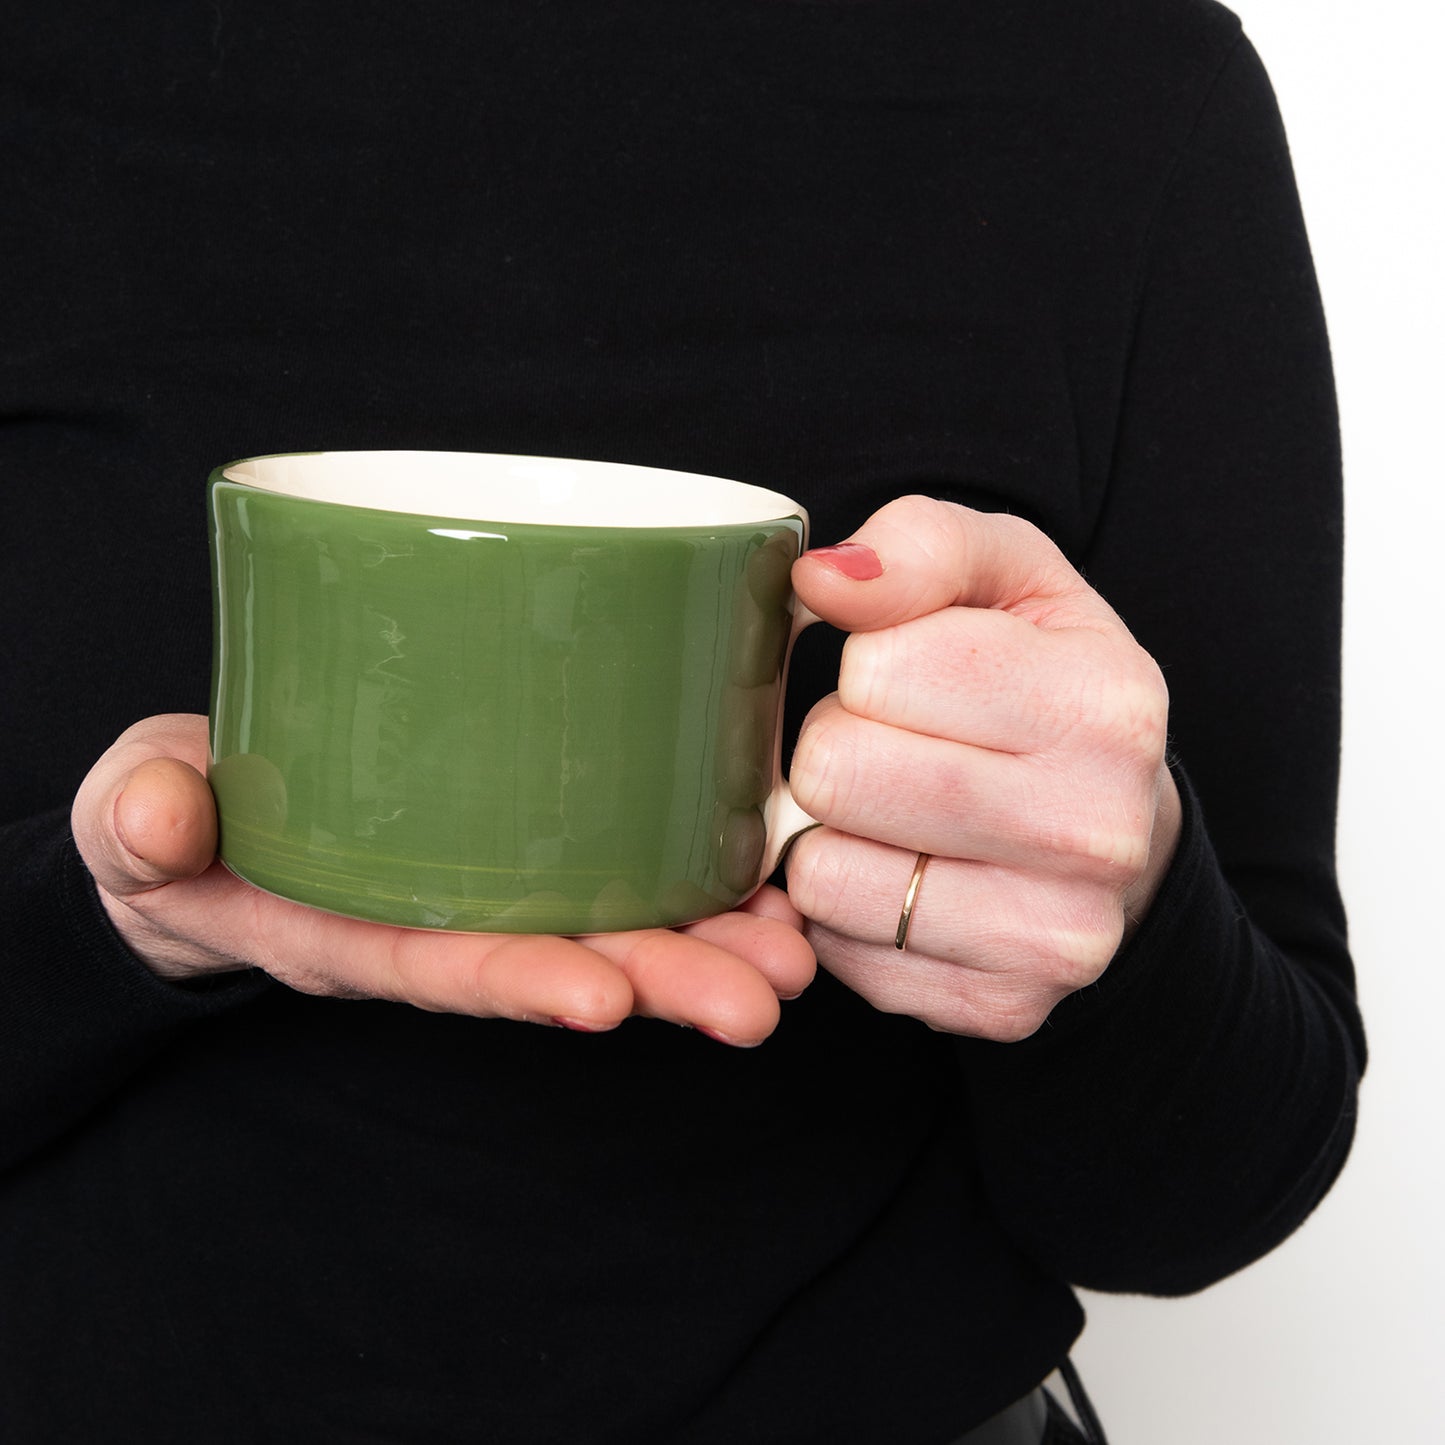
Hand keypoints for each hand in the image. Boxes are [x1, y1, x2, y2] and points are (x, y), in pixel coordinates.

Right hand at [71, 715, 814, 1045]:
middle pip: (553, 957)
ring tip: (793, 952)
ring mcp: (481, 883)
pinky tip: (760, 867)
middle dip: (661, 979)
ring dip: (706, 936)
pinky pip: (610, 860)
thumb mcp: (132, 817)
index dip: (517, 981)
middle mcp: (432, 918)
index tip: (604, 996)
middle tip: (764, 998)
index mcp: (345, 928)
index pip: (436, 962)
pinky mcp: (512, 835)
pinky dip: (690, 866)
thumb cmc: (177, 818)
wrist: (205, 815)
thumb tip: (158, 816)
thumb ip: (137, 817)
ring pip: (603, 917)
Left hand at [784, 497, 1181, 1039]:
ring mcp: (1056, 935)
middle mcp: (1095, 829)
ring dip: (830, 834)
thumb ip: (921, 546)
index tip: (907, 676)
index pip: (878, 668)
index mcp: (1102, 701)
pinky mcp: (1002, 1005)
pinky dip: (847, 911)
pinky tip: (905, 878)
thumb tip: (821, 578)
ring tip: (895, 815)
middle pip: (835, 772)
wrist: (1115, 827)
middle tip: (891, 748)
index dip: (866, 665)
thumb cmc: (1041, 685)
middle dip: (836, 748)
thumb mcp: (1007, 577)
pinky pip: (838, 951)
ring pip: (821, 873)